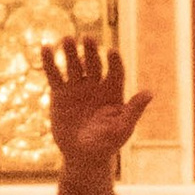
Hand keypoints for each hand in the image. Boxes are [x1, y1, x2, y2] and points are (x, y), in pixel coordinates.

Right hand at [42, 39, 151, 180]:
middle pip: (94, 63)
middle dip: (91, 51)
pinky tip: (45, 47)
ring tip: (67, 39)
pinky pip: (55, 75)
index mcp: (113, 90)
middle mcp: (96, 85)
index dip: (114, 61)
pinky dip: (50, 62)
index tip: (112, 52)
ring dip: (71, 52)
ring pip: (74, 65)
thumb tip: (149, 93)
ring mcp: (77, 87)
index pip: (115, 71)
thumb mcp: (122, 128)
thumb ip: (134, 110)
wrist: (82, 156)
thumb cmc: (107, 144)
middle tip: (87, 38)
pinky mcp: (60, 93)